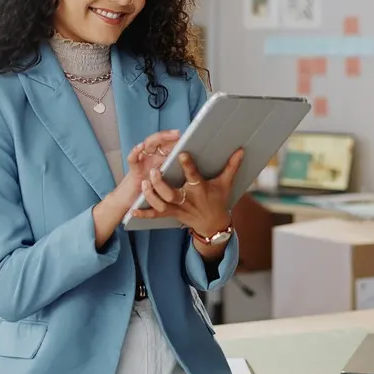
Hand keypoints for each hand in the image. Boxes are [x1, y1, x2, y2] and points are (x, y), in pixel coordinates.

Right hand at [103, 129, 181, 211]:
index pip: (168, 143)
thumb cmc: (153, 191)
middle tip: (178, 134)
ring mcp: (142, 161)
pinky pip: (133, 159)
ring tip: (164, 137)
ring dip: (156, 139)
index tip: (188, 136)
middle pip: (159, 141)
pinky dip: (135, 152)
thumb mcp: (167, 180)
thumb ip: (175, 170)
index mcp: (160, 158)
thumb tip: (191, 162)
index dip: (176, 139)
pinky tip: (140, 147)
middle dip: (168, 136)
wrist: (135, 203)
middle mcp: (151, 157)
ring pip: (147, 144)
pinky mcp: (134, 169)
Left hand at [130, 148, 244, 236]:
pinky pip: (156, 215)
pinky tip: (133, 210)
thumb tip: (241, 149)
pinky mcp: (171, 214)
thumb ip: (231, 166)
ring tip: (143, 184)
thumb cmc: (218, 200)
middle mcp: (187, 200)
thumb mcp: (225, 184)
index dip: (188, 165)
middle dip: (161, 184)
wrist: (213, 225)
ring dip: (150, 196)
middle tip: (153, 171)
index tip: (181, 153)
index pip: (194, 176)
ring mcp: (178, 208)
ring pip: (162, 205)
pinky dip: (144, 213)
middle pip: (172, 194)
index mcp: (200, 190)